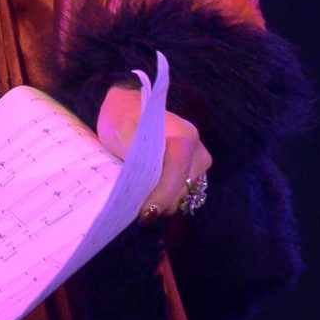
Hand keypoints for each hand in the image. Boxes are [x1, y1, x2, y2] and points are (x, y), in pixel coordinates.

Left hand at [95, 75, 211, 218]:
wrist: (127, 108)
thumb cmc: (122, 117)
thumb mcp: (120, 131)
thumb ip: (133, 155)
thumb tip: (141, 184)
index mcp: (184, 136)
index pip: (177, 172)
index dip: (162, 195)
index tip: (144, 212)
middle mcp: (197, 150)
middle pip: (182, 188)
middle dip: (159, 201)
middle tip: (134, 208)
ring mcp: (198, 162)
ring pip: (183, 195)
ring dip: (161, 200)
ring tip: (138, 199)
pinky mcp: (193, 172)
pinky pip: (181, 193)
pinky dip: (164, 197)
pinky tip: (148, 196)